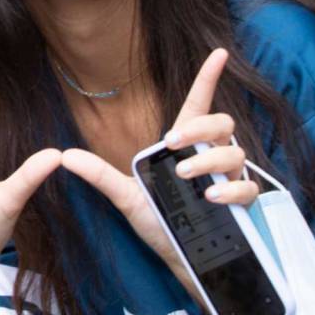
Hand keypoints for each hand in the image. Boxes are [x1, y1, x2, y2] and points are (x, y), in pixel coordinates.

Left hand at [61, 48, 257, 280]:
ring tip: (185, 175)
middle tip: (171, 142)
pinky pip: (248, 188)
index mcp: (187, 148)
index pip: (199, 106)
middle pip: (221, 124)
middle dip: (199, 128)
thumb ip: (101, 176)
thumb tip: (65, 156)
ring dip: (209, 160)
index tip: (219, 53)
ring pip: (234, 153)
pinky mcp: (243, 204)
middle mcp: (212, 157)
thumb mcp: (126, 198)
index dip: (209, 79)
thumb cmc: (160, 224)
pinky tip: (211, 197)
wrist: (182, 262)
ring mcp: (230, 179)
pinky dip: (232, 190)